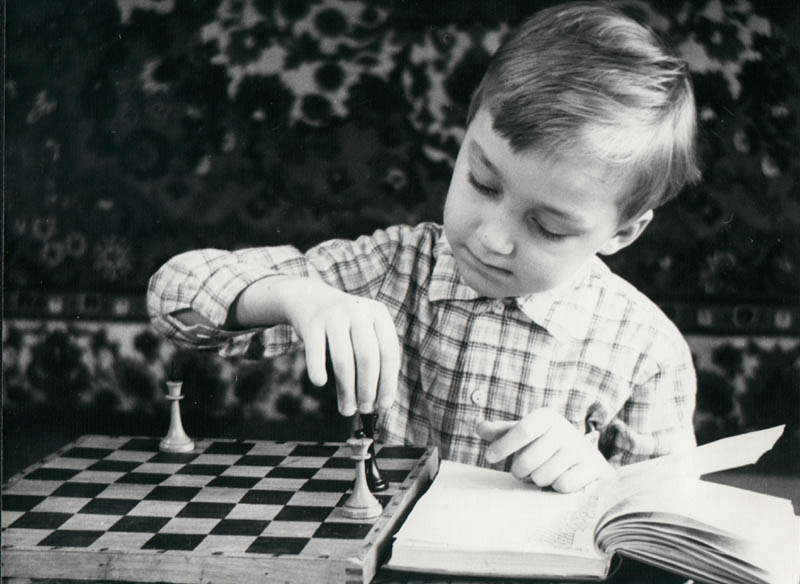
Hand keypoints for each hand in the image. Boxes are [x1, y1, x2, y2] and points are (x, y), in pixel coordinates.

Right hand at [281, 279, 399, 416]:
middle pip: (367, 357)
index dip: (388, 381)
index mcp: (379, 314)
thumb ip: (374, 359)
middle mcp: (359, 311)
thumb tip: (378, 403)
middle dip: (367, 388)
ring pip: (343, 359)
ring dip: (346, 389)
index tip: (385, 405)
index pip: (389, 352)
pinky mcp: (312, 323)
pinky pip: (315, 352)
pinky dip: (318, 369)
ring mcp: (334, 315)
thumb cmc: (345, 326)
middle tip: (365, 409)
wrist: (310, 298)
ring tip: (347, 409)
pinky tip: (321, 383)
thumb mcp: (365, 332)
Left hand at [476, 409, 613, 492]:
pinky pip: (562, 486)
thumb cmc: (545, 445)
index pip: (523, 430)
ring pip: (543, 476)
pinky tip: (559, 480)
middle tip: (522, 472)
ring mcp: (579, 450)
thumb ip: (501, 431)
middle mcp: (565, 430)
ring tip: (543, 474)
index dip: (504, 445)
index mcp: (546, 417)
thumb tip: (480, 428)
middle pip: (528, 459)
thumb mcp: (524, 434)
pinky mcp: (591, 469)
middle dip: (519, 471)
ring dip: (538, 480)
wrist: (585, 458)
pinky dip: (555, 488)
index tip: (489, 457)